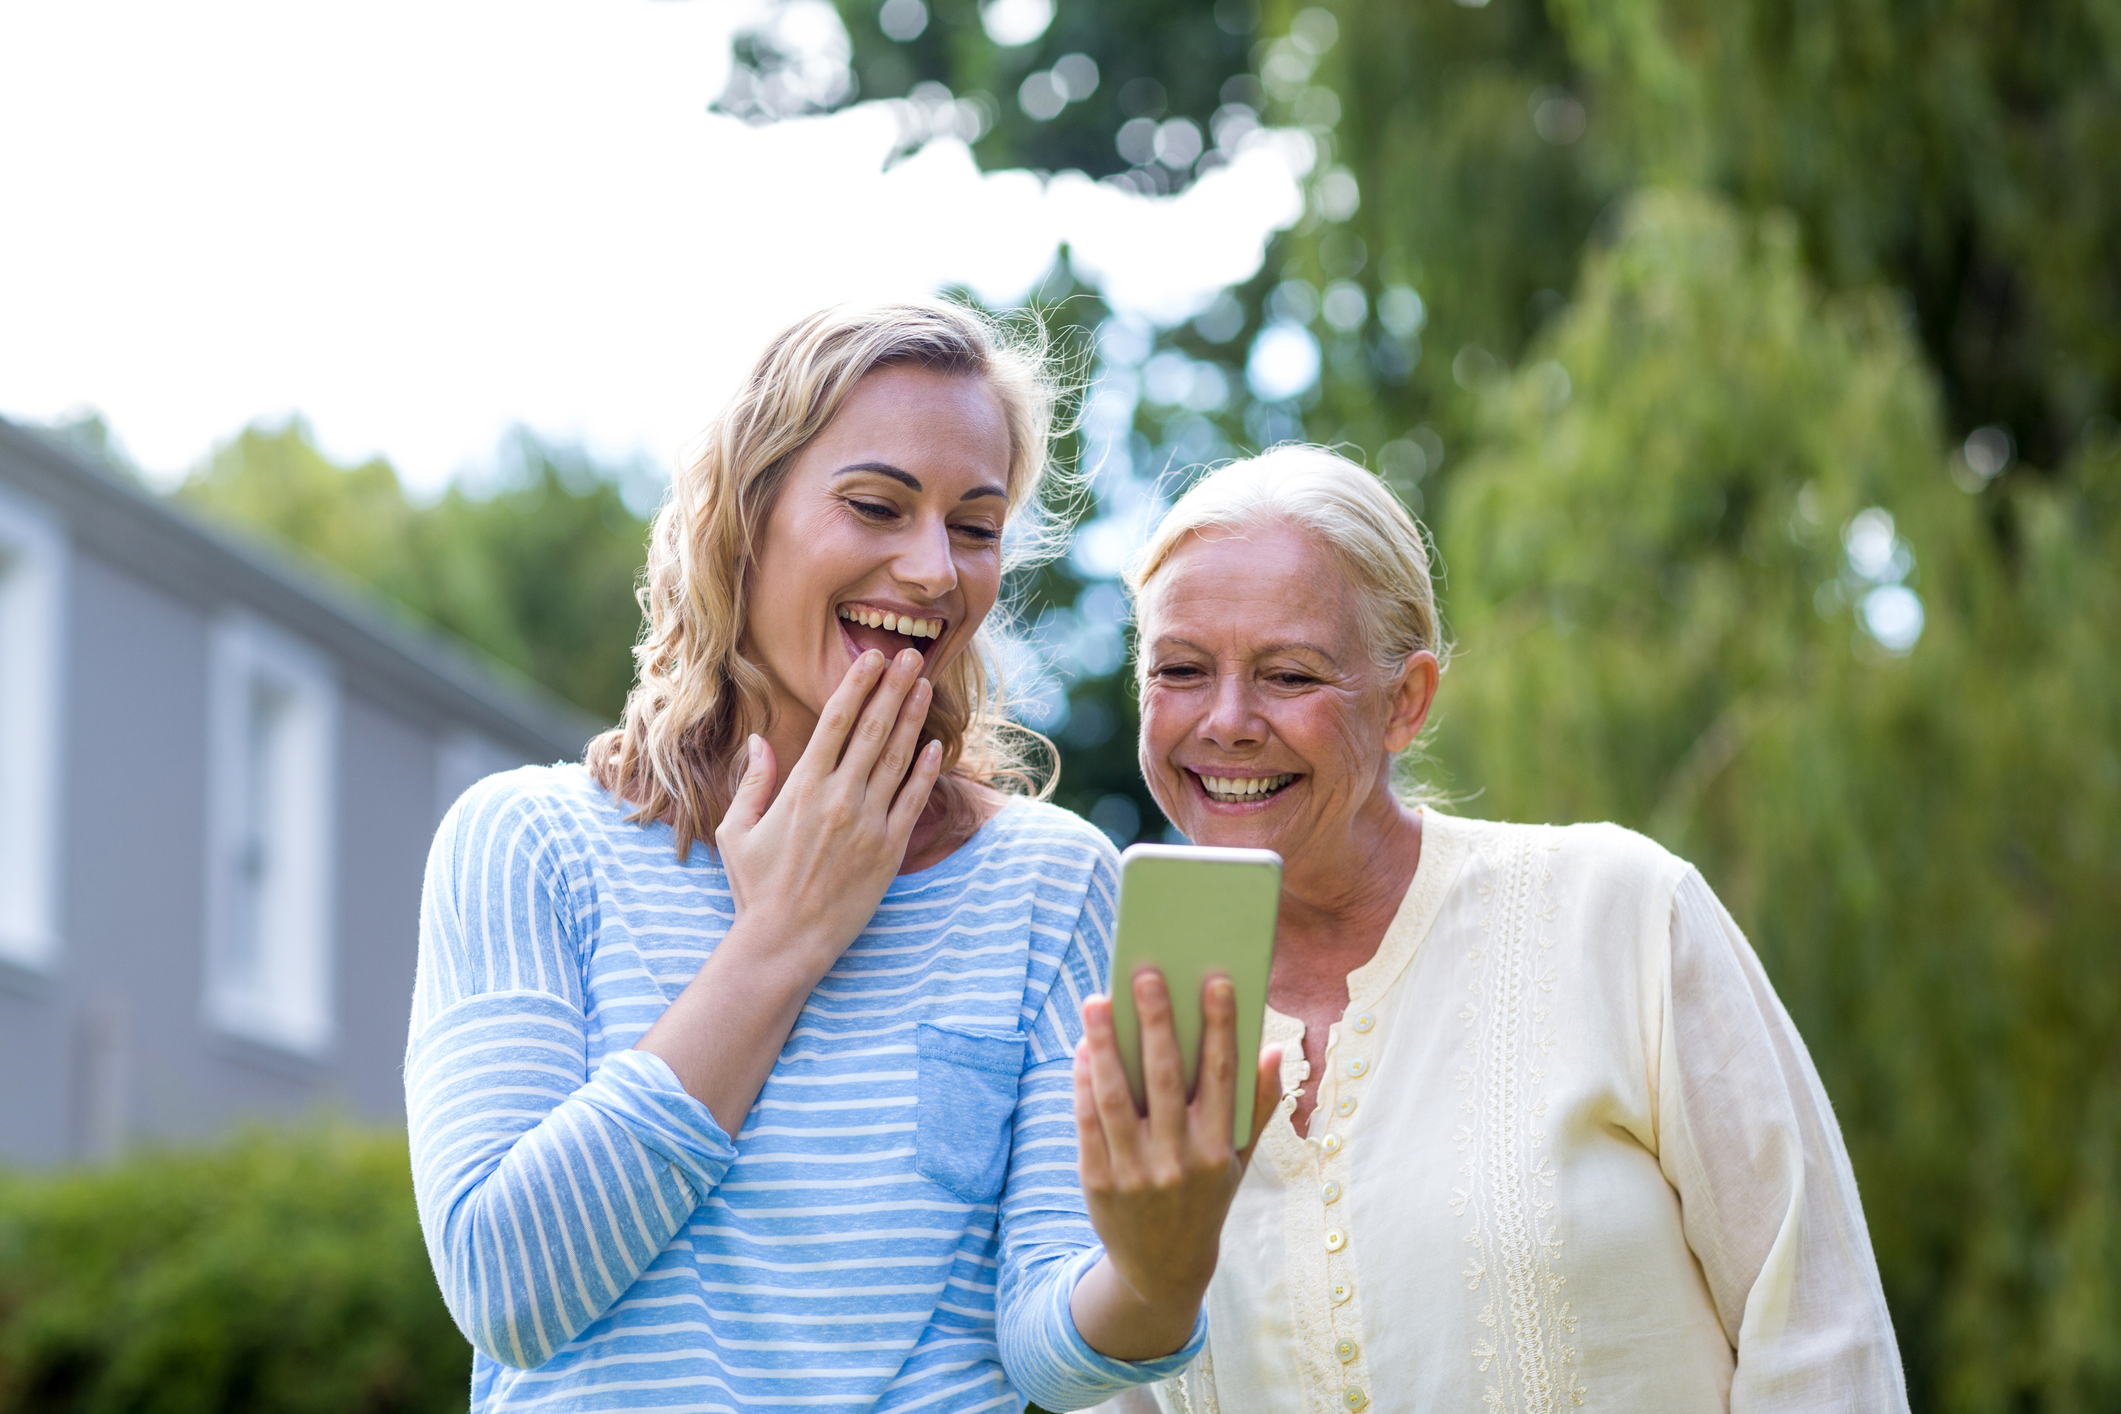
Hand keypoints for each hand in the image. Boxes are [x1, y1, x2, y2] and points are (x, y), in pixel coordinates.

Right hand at [715, 647, 942, 964]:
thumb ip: (752, 782)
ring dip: (913, 719)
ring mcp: (868, 824)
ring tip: (926, 685)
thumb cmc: (756, 887)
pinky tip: (936, 746)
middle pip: (872, 731)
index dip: (857, 686)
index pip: (835, 724)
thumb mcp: (736, 831)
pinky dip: (925, 772)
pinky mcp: (889, 850)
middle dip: (893, 689)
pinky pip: (913, 802)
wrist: (785, 941)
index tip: (872, 658)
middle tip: (911, 655)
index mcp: (802, 789)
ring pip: (896, 759)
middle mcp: (839, 799)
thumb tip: (758, 741)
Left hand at [1068, 968, 1281, 1360]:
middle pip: (1163, 1078)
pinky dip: (1083, 1082)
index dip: (1220, 1026)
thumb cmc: (1205, 1197)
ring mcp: (1134, 1172)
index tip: (1216, 980)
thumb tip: (1275, 1049)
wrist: (1163, 1269)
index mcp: (1218, 1149)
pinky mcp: (1097, 1181)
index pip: (1220, 1076)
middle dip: (1156, 1022)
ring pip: (1115, 1096)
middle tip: (1146, 974)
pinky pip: (1087, 1122)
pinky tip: (1083, 1047)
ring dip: (1105, 1044)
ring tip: (1097, 1001)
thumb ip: (1259, 1105)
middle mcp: (1177, 1161)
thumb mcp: (1240, 1160)